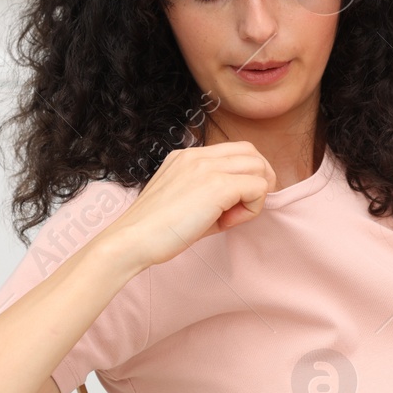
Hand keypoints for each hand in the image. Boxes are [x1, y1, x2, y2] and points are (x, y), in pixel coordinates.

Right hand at [98, 142, 277, 270]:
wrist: (132, 240)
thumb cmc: (157, 230)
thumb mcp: (186, 200)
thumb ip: (213, 192)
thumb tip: (245, 199)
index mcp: (187, 156)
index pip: (235, 151)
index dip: (243, 176)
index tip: (230, 205)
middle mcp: (197, 155)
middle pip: (252, 154)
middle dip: (258, 181)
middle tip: (240, 210)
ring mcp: (207, 167)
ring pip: (259, 168)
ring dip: (255, 195)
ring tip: (230, 218)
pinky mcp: (218, 185)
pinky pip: (258, 188)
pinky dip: (252, 208)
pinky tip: (227, 223)